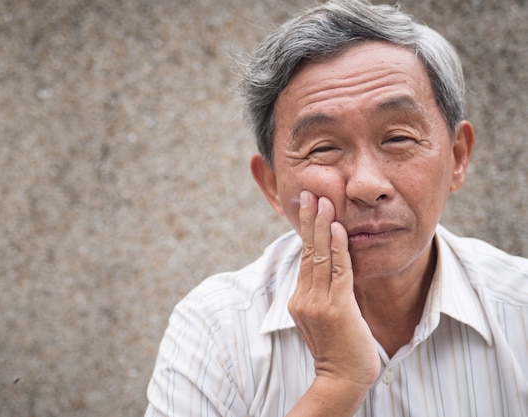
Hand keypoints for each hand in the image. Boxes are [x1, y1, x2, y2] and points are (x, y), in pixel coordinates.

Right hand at [289, 191, 379, 389]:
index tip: (308, 207)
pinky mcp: (337, 308)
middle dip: (310, 220)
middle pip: (307, 252)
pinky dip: (337, 248)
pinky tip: (337, 229)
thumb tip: (328, 272)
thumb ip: (323, 295)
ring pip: (319, 257)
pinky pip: (337, 271)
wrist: (343, 380)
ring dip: (322, 227)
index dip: (307, 231)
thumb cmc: (340, 350)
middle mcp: (304, 298)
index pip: (304, 258)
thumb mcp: (325, 319)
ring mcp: (318, 303)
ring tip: (324, 201)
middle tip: (309, 193)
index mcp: (300, 299)